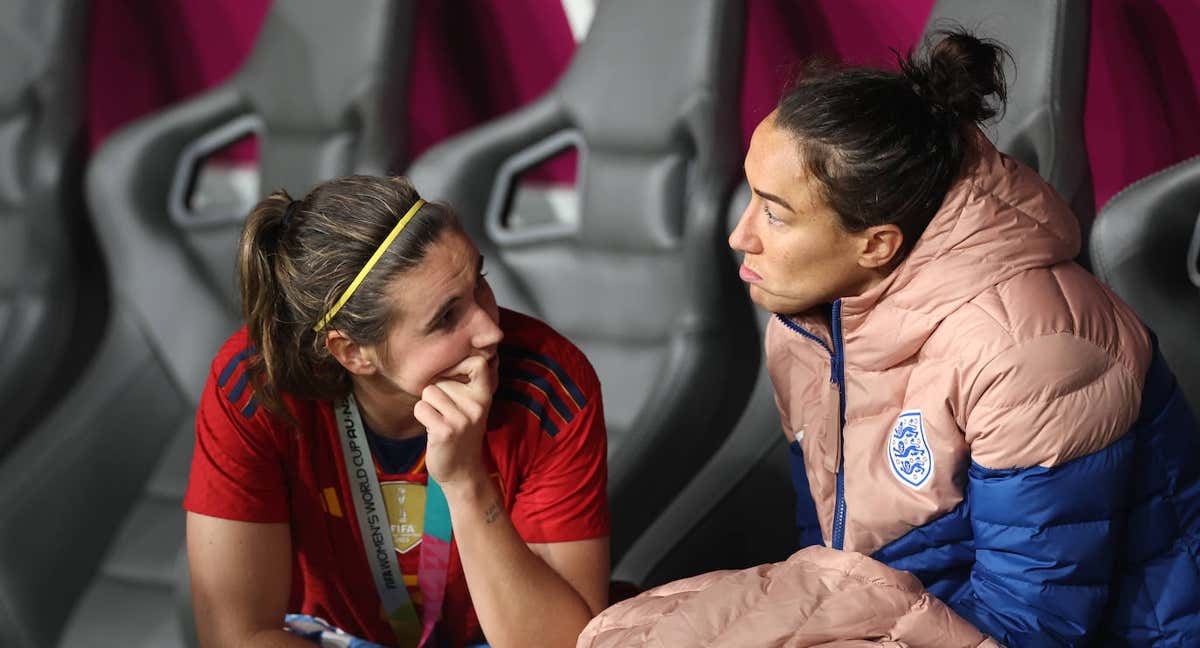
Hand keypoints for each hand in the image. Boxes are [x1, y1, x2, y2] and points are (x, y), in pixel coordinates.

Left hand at [413, 354, 494, 487]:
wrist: (463, 472)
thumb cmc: (462, 433)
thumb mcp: (473, 406)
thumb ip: (466, 384)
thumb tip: (449, 354)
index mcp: (484, 396)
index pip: (477, 362)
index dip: (459, 364)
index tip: (453, 378)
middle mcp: (476, 405)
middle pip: (441, 379)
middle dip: (437, 393)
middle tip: (447, 414)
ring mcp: (462, 419)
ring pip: (428, 392)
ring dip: (428, 406)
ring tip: (440, 421)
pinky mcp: (445, 431)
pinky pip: (421, 408)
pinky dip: (422, 418)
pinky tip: (433, 430)